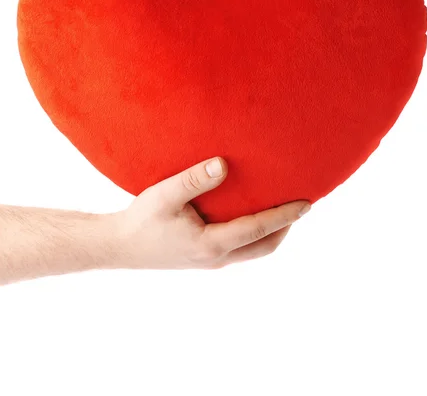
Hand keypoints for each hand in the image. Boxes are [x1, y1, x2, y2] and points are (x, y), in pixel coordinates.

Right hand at [101, 156, 310, 269]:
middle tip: (300, 205)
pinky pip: (239, 249)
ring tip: (281, 209)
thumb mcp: (165, 195)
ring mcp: (210, 262)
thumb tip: (223, 164)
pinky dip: (254, 235)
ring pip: (253, 251)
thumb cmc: (141, 220)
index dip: (285, 215)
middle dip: (285, 227)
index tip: (307, 202)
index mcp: (211, 244)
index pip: (259, 229)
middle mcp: (216, 258)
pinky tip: (248, 214)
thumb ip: (194, 179)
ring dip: (271, 232)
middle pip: (264, 247)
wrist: (119, 247)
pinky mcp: (203, 259)